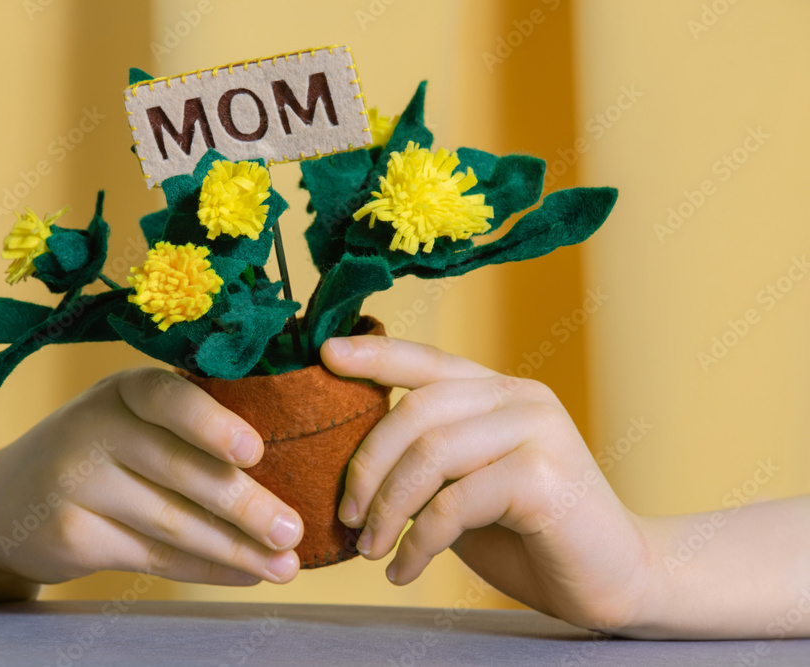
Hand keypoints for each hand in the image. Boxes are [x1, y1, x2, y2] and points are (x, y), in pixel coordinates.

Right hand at [0, 367, 303, 590]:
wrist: (8, 501)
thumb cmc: (101, 452)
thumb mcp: (131, 419)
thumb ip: (189, 429)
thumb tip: (288, 462)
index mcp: (122, 389)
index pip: (167, 399)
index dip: (211, 424)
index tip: (255, 452)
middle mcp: (93, 428)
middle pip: (178, 469)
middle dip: (244, 504)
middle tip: (292, 531)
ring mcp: (75, 482)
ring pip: (171, 521)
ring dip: (234, 548)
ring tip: (284, 566)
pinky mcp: (70, 535)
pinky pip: (151, 556)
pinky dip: (204, 569)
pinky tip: (243, 574)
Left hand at [321, 335, 653, 631]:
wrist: (616, 580)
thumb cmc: (531, 534)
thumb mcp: (466, 486)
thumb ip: (427, 462)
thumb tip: (354, 462)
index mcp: (500, 391)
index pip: (428, 361)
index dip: (376, 355)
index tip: (325, 354)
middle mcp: (521, 397)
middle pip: (416, 411)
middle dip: (368, 466)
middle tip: (349, 515)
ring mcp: (537, 431)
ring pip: (430, 454)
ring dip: (387, 508)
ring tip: (370, 548)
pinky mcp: (543, 477)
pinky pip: (454, 503)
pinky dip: (418, 542)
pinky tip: (405, 568)